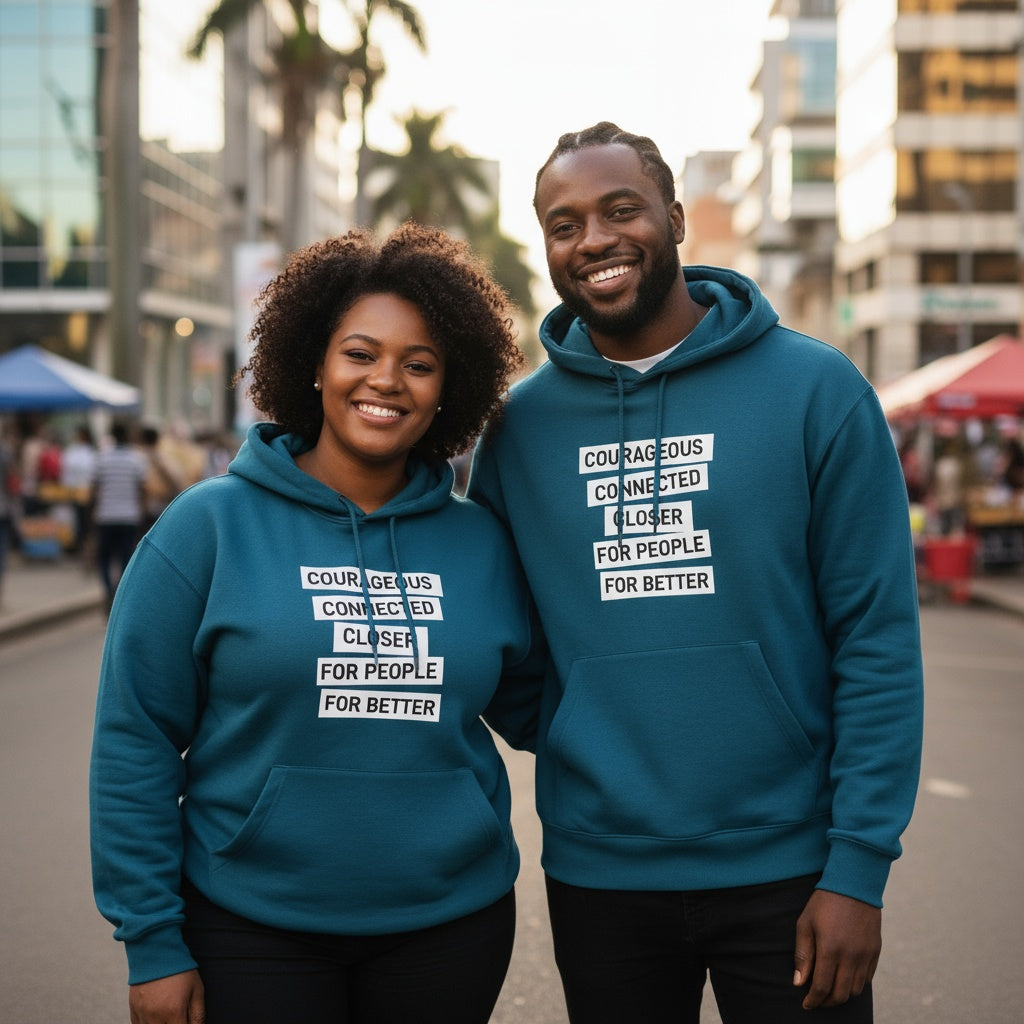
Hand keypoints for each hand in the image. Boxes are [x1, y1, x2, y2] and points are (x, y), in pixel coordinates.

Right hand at [129, 969, 204, 1023]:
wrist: (157, 951)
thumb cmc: (179, 969)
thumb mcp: (197, 989)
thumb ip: (198, 1013)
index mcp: (173, 1011)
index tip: (187, 1021)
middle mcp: (155, 1016)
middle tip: (177, 1017)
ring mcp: (142, 1014)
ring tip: (167, 1013)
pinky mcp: (133, 1009)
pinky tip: (156, 1017)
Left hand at [792, 889, 880, 1009]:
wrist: (853, 883)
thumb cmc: (823, 902)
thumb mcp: (805, 923)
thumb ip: (803, 955)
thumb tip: (799, 982)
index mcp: (831, 949)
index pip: (822, 987)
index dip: (813, 1000)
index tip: (806, 1004)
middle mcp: (851, 956)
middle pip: (841, 994)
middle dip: (826, 1002)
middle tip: (816, 1000)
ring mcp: (866, 955)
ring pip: (855, 990)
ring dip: (842, 994)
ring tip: (829, 989)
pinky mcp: (876, 951)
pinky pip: (867, 978)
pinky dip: (855, 984)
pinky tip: (844, 977)